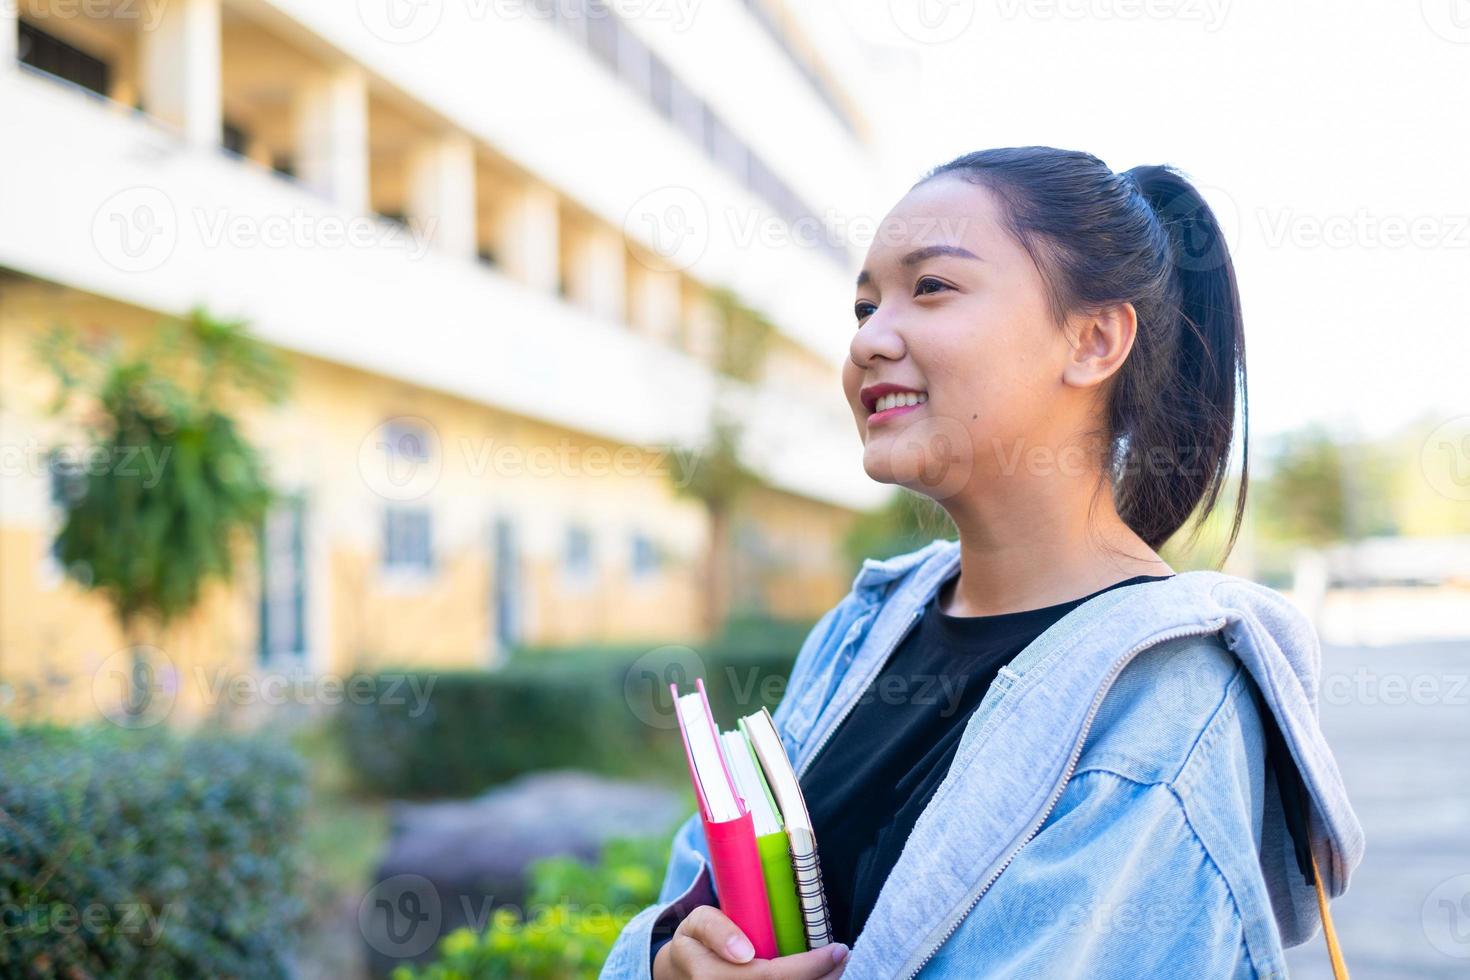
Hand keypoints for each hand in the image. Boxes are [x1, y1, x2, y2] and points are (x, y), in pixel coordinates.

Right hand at [652, 905, 848, 978]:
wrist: (681, 976)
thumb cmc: (694, 944)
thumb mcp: (695, 924)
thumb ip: (715, 929)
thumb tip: (744, 952)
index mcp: (711, 978)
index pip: (770, 977)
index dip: (808, 967)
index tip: (837, 949)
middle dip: (822, 979)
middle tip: (843, 956)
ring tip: (836, 968)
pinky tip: (818, 978)